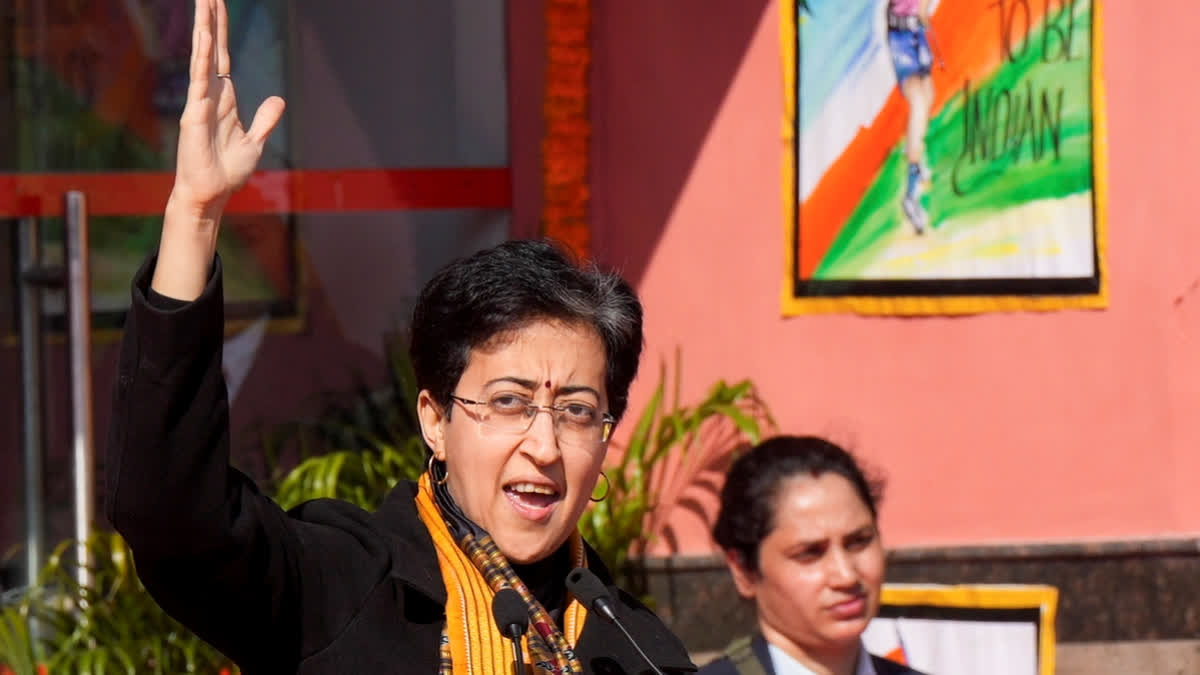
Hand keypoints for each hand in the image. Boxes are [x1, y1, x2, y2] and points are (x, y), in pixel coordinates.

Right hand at [170, 0, 284, 215]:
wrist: (211, 193)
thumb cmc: (228, 171)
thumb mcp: (255, 141)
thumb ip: (265, 119)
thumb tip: (278, 100)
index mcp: (224, 98)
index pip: (222, 55)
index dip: (221, 29)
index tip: (217, 3)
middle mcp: (210, 93)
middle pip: (211, 48)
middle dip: (210, 19)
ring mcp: (200, 101)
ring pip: (203, 57)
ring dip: (204, 29)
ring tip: (203, 1)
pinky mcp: (194, 113)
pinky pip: (199, 80)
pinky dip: (203, 58)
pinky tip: (205, 36)